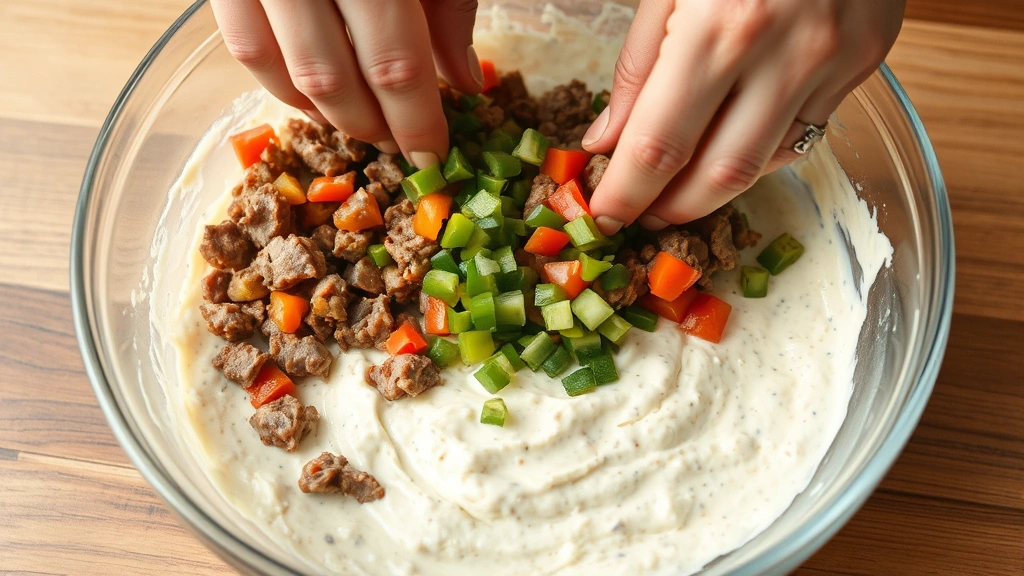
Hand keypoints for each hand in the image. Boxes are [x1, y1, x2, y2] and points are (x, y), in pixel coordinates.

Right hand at [211, 0, 483, 167]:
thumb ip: (451, 5)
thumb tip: (462, 82)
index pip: (394, 62)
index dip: (415, 121)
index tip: (435, 155)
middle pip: (332, 76)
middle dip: (372, 127)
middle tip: (403, 149)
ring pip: (279, 68)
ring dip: (323, 114)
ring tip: (364, 127)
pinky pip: (241, 43)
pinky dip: (279, 81)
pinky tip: (314, 94)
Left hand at [584, 0, 904, 233]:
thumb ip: (637, 65)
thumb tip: (608, 140)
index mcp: (720, 27)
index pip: (658, 146)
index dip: (625, 194)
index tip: (605, 216)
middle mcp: (784, 54)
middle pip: (718, 176)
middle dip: (671, 209)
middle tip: (641, 215)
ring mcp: (835, 61)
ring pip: (767, 164)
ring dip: (714, 191)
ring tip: (678, 191)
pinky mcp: (867, 60)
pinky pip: (806, 133)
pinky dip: (761, 152)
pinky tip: (731, 145)